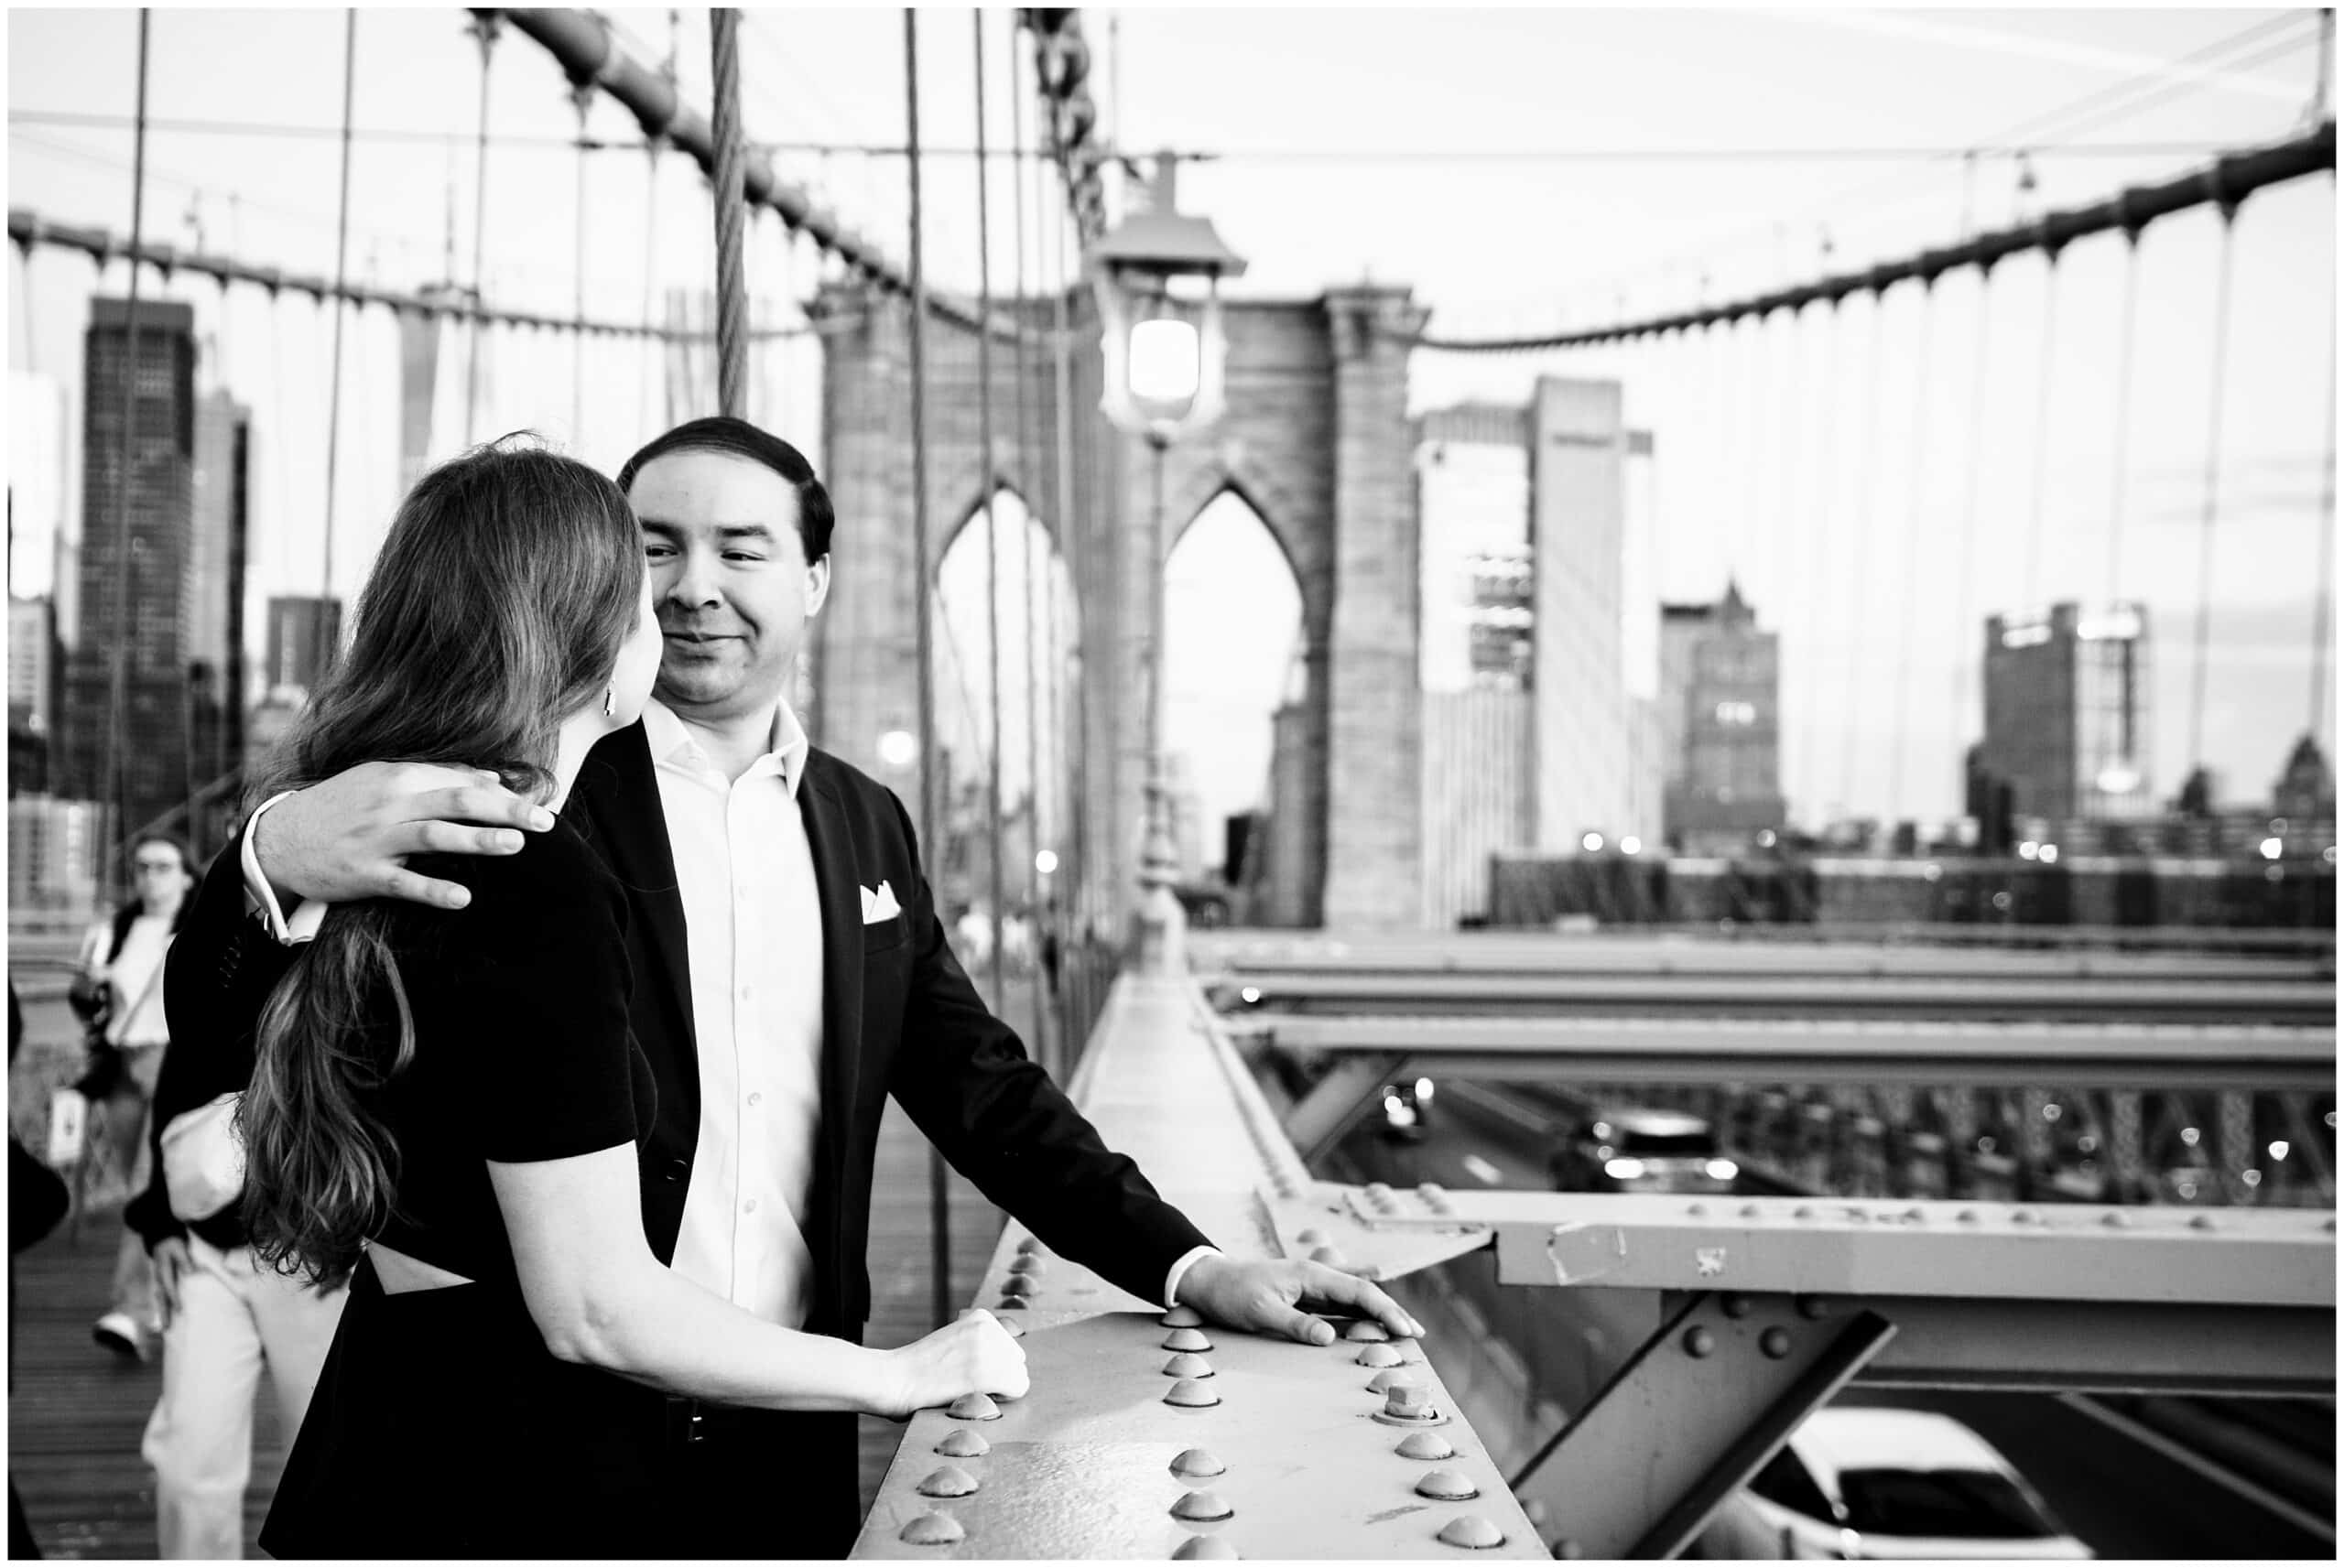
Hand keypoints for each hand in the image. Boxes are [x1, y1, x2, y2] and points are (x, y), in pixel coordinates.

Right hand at [152, 1237, 192, 1327]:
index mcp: (164, 1271)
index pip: (170, 1288)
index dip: (175, 1299)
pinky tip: (166, 1314)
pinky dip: (162, 1305)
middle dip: (164, 1313)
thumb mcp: (179, 1248)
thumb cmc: (172, 1242)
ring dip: (162, 1312)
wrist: (160, 1236)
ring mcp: (158, 1280)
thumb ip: (184, 1260)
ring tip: (165, 1327)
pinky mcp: (161, 1280)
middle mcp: (159, 1278)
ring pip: (160, 1299)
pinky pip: (161, 1295)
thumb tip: (191, 1272)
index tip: (180, 1310)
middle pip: (161, 1298)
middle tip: (166, 1328)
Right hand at [256, 762, 556, 909]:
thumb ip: (437, 777)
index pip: (459, 781)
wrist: (278, 839)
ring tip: (515, 845)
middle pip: (456, 802)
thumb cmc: (340, 807)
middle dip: (504, 811)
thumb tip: (493, 778)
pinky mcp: (363, 875)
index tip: (539, 804)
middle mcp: (388, 804)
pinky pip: (403, 883)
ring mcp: (375, 840)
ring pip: (434, 836)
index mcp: (396, 777)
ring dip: (477, 840)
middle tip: (545, 822)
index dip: (502, 793)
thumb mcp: (382, 779)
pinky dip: (434, 889)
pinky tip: (464, 898)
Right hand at [880, 1308, 1029, 1418]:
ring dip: (1000, 1391)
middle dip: (1000, 1378)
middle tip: (966, 1385)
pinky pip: (1018, 1388)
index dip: (993, 1367)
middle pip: (1018, 1361)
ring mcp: (990, 1348)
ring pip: (1019, 1377)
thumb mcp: (954, 1343)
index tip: (967, 1373)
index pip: (1010, 1348)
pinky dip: (1002, 1400)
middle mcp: (989, 1327)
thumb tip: (1014, 1365)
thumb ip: (980, 1347)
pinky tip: (974, 1397)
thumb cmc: (919, 1370)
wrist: (893, 1379)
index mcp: (981, 1317)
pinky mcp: (988, 1371)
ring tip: (967, 1390)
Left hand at [1174, 1254, 1425, 1347]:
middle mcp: (1316, 1278)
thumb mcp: (1261, 1312)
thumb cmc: (1232, 1294)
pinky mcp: (1304, 1299)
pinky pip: (1338, 1309)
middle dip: (1392, 1311)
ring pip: (1353, 1301)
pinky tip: (1368, 1332)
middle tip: (1417, 1334)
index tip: (1405, 1330)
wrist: (1208, 1281)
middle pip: (1363, 1293)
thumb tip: (1330, 1338)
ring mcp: (1311, 1288)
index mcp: (1311, 1275)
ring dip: (1378, 1315)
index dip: (1385, 1310)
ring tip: (1403, 1333)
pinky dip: (1358, 1319)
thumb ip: (1296, 1325)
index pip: (1359, 1291)